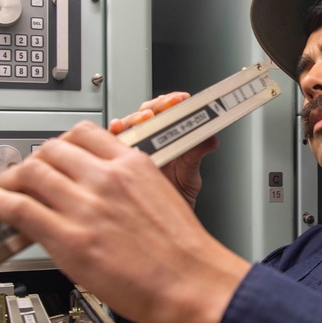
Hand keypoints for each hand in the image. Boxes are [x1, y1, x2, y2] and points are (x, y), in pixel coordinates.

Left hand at [0, 121, 249, 322]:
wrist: (194, 284)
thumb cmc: (183, 254)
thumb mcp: (161, 199)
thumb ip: (125, 188)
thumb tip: (96, 194)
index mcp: (131, 164)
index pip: (81, 134)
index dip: (58, 146)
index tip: (50, 157)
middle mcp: (106, 178)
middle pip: (50, 151)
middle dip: (31, 163)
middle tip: (21, 177)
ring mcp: (85, 206)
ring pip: (29, 173)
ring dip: (7, 179)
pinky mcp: (68, 237)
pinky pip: (16, 208)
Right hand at [109, 92, 218, 207]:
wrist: (161, 222)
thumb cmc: (174, 197)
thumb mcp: (190, 174)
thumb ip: (197, 153)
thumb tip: (211, 139)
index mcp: (167, 138)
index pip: (168, 112)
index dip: (173, 102)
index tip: (182, 99)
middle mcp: (148, 140)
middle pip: (146, 113)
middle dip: (156, 107)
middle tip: (166, 107)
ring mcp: (131, 148)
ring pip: (129, 125)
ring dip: (136, 118)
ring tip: (145, 119)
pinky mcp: (116, 159)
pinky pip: (110, 143)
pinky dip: (113, 132)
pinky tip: (118, 128)